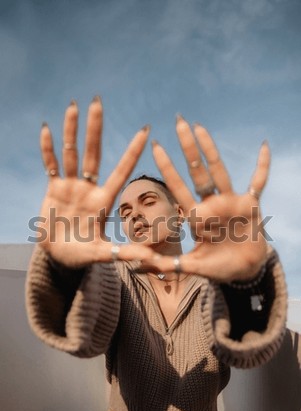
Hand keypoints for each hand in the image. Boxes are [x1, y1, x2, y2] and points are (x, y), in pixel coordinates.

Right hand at [38, 97, 153, 266]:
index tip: (146, 130)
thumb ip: (125, 254)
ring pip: (71, 153)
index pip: (121, 171)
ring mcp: (71, 187)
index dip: (132, 151)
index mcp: (103, 201)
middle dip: (95, 129)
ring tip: (73, 106)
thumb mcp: (104, 255)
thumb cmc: (82, 257)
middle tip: (97, 102)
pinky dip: (48, 149)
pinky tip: (48, 130)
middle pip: (92, 153)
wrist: (59, 258)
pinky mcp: (54, 189)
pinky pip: (51, 165)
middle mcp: (88, 189)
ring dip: (71, 131)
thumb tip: (153, 260)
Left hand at [149, 116, 269, 281]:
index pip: (178, 188)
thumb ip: (169, 265)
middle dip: (187, 148)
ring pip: (219, 170)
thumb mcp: (192, 266)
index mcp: (196, 216)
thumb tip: (140, 266)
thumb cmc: (218, 267)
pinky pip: (258, 181)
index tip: (156, 147)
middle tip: (178, 122)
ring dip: (210, 149)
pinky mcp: (250, 204)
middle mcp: (211, 204)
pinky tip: (263, 146)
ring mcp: (230, 202)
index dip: (168, 168)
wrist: (245, 270)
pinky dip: (262, 166)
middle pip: (197, 171)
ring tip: (199, 127)